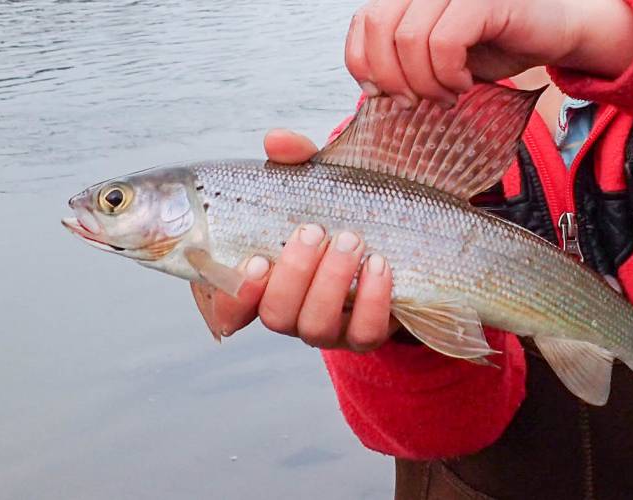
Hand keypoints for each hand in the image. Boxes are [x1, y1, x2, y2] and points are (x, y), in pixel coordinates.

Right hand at [191, 129, 397, 351]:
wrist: (402, 237)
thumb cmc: (340, 211)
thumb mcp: (317, 183)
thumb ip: (294, 161)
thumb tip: (277, 141)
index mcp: (266, 282)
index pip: (230, 306)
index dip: (235, 293)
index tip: (257, 259)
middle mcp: (292, 311)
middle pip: (275, 315)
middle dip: (294, 273)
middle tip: (313, 231)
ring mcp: (329, 328)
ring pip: (316, 326)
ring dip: (332, 282)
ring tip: (352, 240)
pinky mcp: (367, 335)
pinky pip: (365, 333)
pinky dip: (372, 299)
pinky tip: (380, 265)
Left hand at [345, 0, 632, 106]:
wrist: (555, 32)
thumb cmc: (495, 44)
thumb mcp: (435, 56)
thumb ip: (400, 60)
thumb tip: (371, 89)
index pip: (363, 22)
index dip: (364, 64)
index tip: (384, 94)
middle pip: (380, 29)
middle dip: (393, 79)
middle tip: (416, 102)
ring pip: (410, 39)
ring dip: (426, 82)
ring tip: (447, 94)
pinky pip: (445, 42)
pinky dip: (449, 74)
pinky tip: (464, 83)